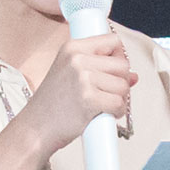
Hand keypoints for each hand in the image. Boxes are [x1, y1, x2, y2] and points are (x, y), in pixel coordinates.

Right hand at [0, 32, 137, 169]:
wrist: (35, 129)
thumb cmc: (52, 105)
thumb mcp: (69, 76)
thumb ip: (100, 70)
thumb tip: (134, 76)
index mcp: (72, 48)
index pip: (113, 41)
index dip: (119, 57)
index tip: (112, 72)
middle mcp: (77, 59)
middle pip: (122, 64)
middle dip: (120, 82)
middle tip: (106, 94)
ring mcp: (83, 78)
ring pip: (123, 85)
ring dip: (119, 99)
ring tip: (101, 106)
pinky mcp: (89, 99)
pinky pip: (119, 103)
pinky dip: (116, 112)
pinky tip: (103, 114)